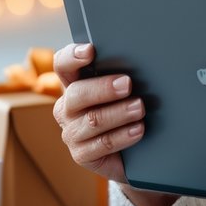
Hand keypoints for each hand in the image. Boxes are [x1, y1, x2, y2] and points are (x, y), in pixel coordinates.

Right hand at [52, 43, 176, 205]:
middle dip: (103, 88)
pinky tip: (138, 129)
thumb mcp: (122, 90)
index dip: (72, 56)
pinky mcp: (82, 154)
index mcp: (73, 84)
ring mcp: (72, 132)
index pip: (63, 65)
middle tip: (127, 84)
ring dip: (118, 112)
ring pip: (92, 120)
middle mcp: (67, 107)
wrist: (131, 152)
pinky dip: (122, 136)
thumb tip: (143, 58)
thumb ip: (121, 75)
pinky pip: (102, 144)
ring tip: (140, 107)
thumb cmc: (126, 110)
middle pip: (77, 93)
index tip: (91, 50)